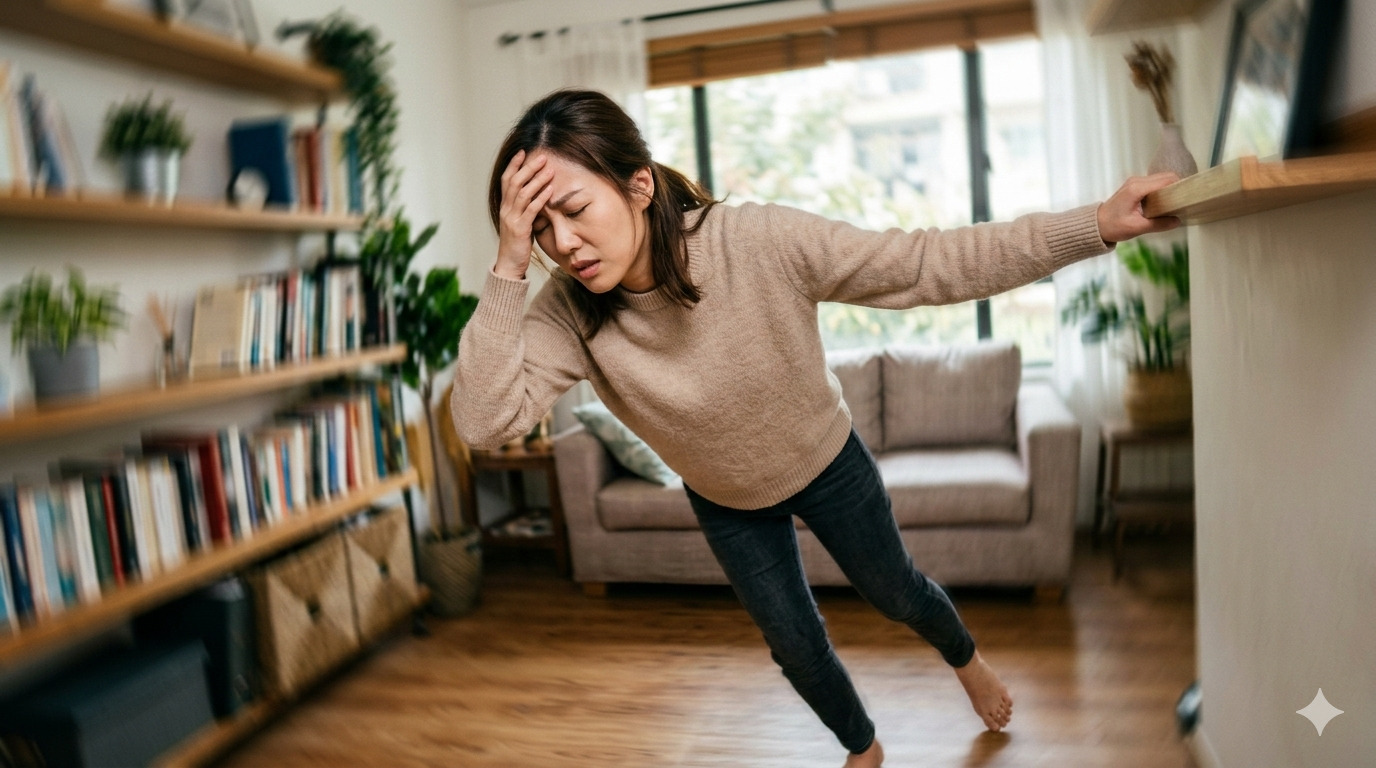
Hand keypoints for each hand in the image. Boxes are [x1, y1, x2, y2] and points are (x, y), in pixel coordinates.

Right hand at [494, 150, 553, 279]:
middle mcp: (506, 210)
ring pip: (522, 193)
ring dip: (537, 180)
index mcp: (504, 206)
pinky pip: (530, 210)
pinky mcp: (520, 229)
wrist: (509, 264)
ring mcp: (511, 219)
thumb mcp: (519, 222)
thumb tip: (537, 195)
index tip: (523, 152)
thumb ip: (525, 208)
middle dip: (528, 168)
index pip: (506, 180)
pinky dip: (541, 198)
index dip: (514, 165)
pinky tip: (550, 190)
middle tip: (542, 157)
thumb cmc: (517, 244)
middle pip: (514, 182)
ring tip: (550, 170)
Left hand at [1096, 172, 1181, 244]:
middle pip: (1165, 177)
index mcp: (1137, 188)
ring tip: (1176, 204)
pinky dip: (1162, 191)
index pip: (1166, 180)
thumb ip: (1158, 224)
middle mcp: (1137, 181)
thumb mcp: (1136, 228)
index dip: (1180, 186)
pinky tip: (1165, 204)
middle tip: (1184, 202)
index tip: (1189, 196)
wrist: (1096, 225)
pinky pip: (1154, 184)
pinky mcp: (1135, 187)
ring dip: (1170, 189)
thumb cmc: (1112, 226)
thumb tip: (1177, 221)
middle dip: (1177, 187)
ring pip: (1161, 180)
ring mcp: (1135, 182)